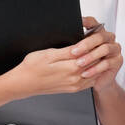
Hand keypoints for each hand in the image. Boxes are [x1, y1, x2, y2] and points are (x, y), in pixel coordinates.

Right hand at [5, 17, 120, 97]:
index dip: (95, 43)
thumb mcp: (49, 54)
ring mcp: (75, 85)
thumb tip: (82, 45)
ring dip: (98, 62)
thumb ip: (68, 51)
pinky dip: (94, 72)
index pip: (91, 53)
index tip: (97, 35)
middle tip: (100, 42)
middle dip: (99, 52)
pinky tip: (90, 65)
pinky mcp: (73, 89)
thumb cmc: (32, 68)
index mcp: (71, 67)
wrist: (24, 84)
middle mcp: (75, 78)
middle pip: (96, 63)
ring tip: (97, 52)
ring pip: (95, 72)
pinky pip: (90, 81)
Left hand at [73, 16, 122, 92]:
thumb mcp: (76, 53)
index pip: (93, 22)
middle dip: (86, 44)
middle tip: (73, 51)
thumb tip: (58, 40)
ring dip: (91, 56)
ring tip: (79, 63)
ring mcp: (114, 49)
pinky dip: (95, 68)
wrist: (97, 79)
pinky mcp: (117, 61)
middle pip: (99, 36)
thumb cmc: (84, 63)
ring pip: (105, 49)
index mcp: (97, 31)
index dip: (87, 21)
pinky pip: (107, 63)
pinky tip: (85, 73)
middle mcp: (108, 38)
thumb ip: (73, 45)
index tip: (78, 22)